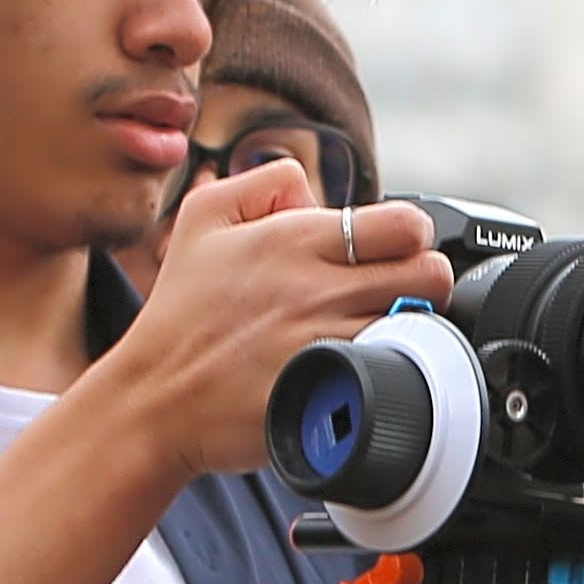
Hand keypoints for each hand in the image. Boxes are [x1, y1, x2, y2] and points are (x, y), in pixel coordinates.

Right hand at [98, 154, 442, 481]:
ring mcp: (327, 342)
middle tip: (394, 295)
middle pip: (429, 275)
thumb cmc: (179, 317)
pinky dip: (389, 369)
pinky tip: (364, 368)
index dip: (410, 238)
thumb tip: (316, 193)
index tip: (391, 254)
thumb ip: (266, 182)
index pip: (405, 224)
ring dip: (407, 328)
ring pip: (418, 325)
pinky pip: (393, 372)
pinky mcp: (331, 393)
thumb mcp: (201, 218)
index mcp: (295, 239)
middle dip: (422, 283)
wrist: (154, 401)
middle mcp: (317, 287)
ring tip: (373, 332)